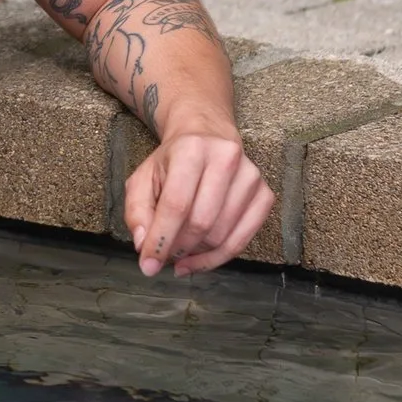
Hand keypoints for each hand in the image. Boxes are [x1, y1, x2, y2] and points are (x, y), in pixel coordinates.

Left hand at [123, 127, 271, 276]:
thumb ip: (137, 212)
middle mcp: (226, 158)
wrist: (206, 137)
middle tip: (165, 256)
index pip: (176, 205)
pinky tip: (201, 256)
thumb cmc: (172, 162)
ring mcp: (250, 177)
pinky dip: (219, 256)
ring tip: (181, 250)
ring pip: (222, 235)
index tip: (149, 264)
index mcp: (191, 149)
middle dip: (179, 248)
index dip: (161, 240)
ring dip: (197, 253)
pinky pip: (243, 240)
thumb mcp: (142, 179)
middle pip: (201, 223)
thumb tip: (144, 247)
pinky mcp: (264, 194)